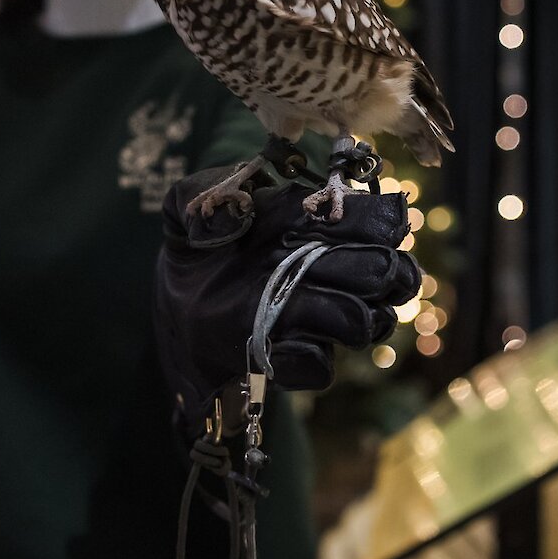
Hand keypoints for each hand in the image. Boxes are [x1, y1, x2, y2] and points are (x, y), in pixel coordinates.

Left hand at [155, 166, 420, 436]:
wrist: (173, 308)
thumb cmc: (194, 247)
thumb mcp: (183, 206)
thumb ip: (202, 191)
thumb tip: (237, 213)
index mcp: (306, 223)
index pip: (373, 220)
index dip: (379, 222)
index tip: (353, 225)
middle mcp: (320, 268)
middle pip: (384, 272)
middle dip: (374, 271)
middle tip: (337, 268)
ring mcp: (311, 316)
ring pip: (364, 321)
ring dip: (349, 316)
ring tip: (310, 306)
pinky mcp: (291, 358)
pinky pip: (320, 366)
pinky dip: (303, 355)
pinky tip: (275, 343)